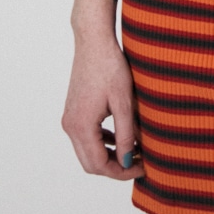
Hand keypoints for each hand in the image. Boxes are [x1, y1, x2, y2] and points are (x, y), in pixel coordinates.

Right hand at [62, 35, 144, 180]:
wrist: (94, 42)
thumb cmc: (110, 67)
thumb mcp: (124, 102)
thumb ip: (125, 134)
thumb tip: (128, 161)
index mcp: (81, 126)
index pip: (99, 164)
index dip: (122, 171)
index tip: (143, 166)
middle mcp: (70, 126)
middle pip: (91, 164)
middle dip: (115, 168)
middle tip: (139, 162)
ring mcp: (69, 119)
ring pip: (88, 152)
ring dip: (109, 156)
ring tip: (134, 150)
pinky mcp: (73, 112)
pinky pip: (86, 138)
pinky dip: (103, 143)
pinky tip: (121, 136)